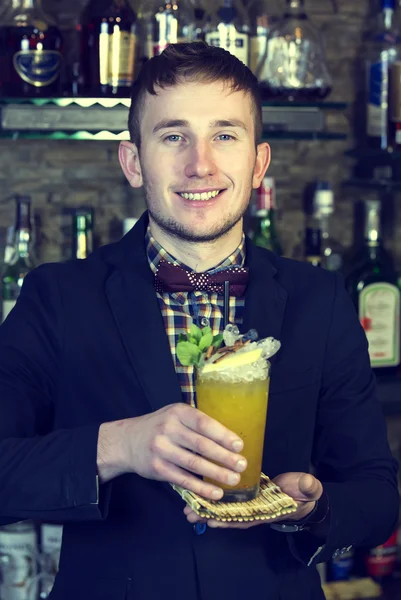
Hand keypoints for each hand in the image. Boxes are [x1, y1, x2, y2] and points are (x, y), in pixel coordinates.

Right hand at [115, 404, 247, 500]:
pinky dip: (201, 488)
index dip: (223, 435)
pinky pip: (183, 479)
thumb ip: (197, 423)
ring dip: (216, 474)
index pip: (204, 423)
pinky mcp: (157, 468)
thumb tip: (229, 439)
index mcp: (177, 412)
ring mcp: (161, 449)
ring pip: (194, 464)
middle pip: (201, 445)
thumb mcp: (175, 416)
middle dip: (224, 457)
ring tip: (234, 480)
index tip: (239, 446)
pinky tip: (215, 492)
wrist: (128, 441)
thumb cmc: (160, 427)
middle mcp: (168, 429)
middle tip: (242, 465)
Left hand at [184, 472, 322, 528]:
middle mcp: (254, 511)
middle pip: (229, 516)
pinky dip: (213, 497)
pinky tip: (199, 494)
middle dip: (210, 516)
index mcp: (267, 512)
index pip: (246, 518)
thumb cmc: (304, 492)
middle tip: (191, 514)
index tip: (213, 520)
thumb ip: (307, 487)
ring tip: (187, 508)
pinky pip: (226, 498)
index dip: (229, 520)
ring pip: (224, 508)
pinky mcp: (244, 494)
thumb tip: (307, 483)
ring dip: (207, 508)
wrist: (302, 493)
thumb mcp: (308, 489)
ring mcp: (248, 504)